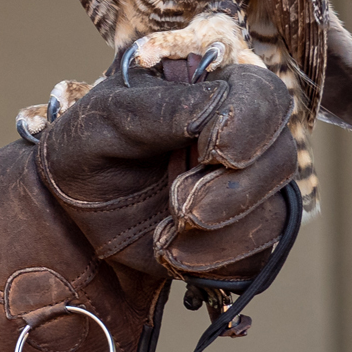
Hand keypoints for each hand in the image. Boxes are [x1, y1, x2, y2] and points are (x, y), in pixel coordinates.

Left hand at [37, 63, 297, 290]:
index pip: (264, 95)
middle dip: (232, 191)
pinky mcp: (239, 237)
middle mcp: (243, 138)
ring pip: (276, 214)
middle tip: (178, 205)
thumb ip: (165, 108)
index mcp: (215, 88)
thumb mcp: (109, 115)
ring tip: (163, 237)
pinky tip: (170, 253)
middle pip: (281, 158)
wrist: (69, 208)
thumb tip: (219, 108)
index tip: (209, 151)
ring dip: (221, 234)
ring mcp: (246, 189)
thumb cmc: (90, 144)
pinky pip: (256, 258)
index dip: (249, 124)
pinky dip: (215, 263)